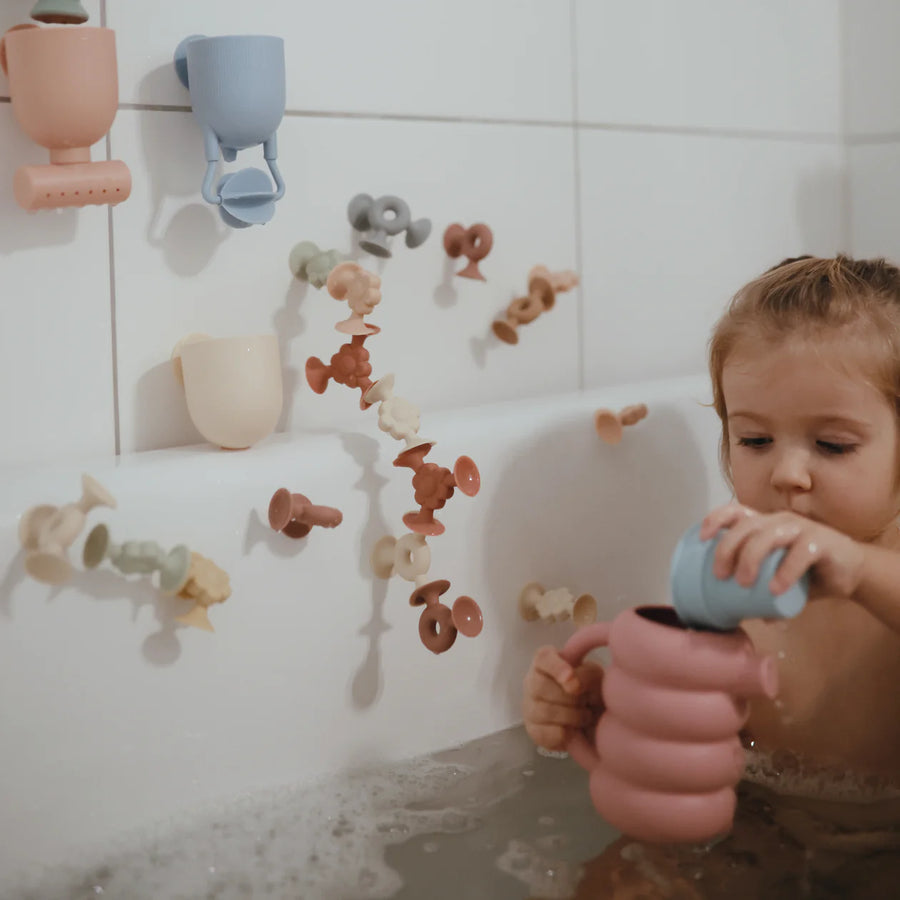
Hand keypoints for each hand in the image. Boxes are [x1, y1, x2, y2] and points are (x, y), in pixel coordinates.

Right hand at [522, 645, 604, 751]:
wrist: (590, 716)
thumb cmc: (589, 689)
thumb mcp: (594, 676)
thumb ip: (587, 675)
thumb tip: (573, 685)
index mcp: (545, 661)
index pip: (543, 658)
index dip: (557, 668)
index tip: (574, 682)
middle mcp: (532, 681)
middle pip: (541, 686)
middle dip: (572, 698)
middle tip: (587, 702)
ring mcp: (529, 706)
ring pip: (545, 711)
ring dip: (573, 716)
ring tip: (585, 716)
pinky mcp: (533, 729)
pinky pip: (547, 733)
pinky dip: (566, 734)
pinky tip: (574, 730)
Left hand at [699, 503, 864, 598]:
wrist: (853, 572)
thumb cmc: (807, 572)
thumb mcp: (778, 578)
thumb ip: (760, 594)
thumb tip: (744, 617)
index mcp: (765, 524)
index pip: (736, 511)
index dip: (716, 519)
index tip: (702, 538)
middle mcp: (780, 521)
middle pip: (746, 526)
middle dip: (728, 548)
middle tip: (720, 575)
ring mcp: (801, 529)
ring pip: (769, 535)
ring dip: (751, 557)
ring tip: (743, 582)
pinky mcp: (822, 542)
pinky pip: (801, 553)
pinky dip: (785, 571)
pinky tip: (776, 588)